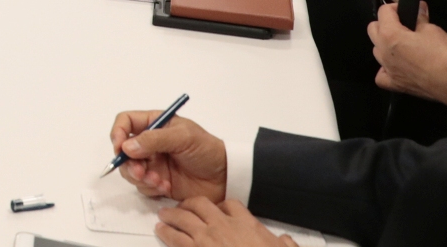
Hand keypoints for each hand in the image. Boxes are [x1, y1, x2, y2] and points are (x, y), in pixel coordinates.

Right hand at [110, 111, 227, 203]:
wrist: (226, 177)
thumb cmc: (207, 150)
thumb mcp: (183, 137)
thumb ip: (154, 140)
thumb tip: (127, 147)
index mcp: (155, 124)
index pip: (125, 122)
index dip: (118, 133)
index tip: (121, 148)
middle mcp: (149, 143)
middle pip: (123, 150)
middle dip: (128, 163)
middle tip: (141, 172)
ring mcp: (153, 163)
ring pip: (130, 170)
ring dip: (140, 177)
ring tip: (159, 182)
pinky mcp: (157, 181)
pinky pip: (142, 186)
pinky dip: (150, 188)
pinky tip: (166, 187)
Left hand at [156, 198, 295, 246]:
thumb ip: (285, 243)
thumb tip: (285, 240)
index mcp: (246, 224)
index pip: (230, 204)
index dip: (221, 205)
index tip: (216, 209)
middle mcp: (223, 226)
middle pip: (200, 205)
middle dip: (189, 204)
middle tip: (182, 207)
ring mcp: (206, 239)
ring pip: (183, 218)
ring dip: (172, 215)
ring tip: (164, 215)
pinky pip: (175, 239)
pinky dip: (167, 233)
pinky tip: (161, 231)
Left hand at [369, 2, 446, 104]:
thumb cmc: (442, 53)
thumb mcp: (432, 29)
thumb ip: (420, 18)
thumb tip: (419, 8)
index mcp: (389, 35)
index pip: (383, 12)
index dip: (395, 7)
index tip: (406, 9)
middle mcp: (383, 52)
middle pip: (373, 30)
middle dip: (385, 23)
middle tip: (402, 25)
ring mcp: (388, 70)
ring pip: (377, 51)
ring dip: (385, 45)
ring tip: (402, 44)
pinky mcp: (396, 85)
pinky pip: (381, 76)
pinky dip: (385, 70)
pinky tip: (395, 67)